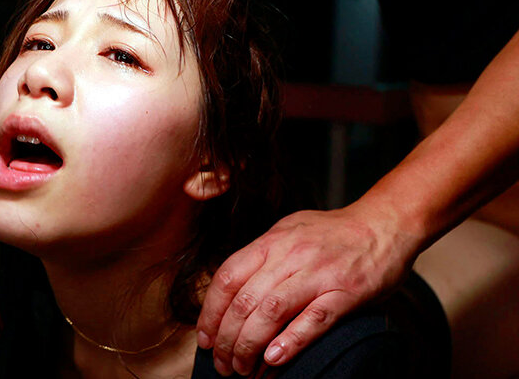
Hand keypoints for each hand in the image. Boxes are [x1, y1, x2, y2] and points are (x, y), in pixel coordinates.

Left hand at [196, 206, 415, 376]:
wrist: (384, 224)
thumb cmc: (334, 232)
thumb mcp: (289, 231)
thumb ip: (262, 256)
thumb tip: (232, 290)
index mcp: (272, 241)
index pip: (227, 277)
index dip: (211, 311)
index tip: (206, 337)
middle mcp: (291, 255)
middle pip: (244, 300)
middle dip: (227, 338)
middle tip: (222, 363)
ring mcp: (318, 273)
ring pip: (271, 311)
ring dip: (250, 345)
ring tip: (243, 368)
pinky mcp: (346, 292)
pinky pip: (313, 320)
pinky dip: (290, 341)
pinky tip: (274, 359)